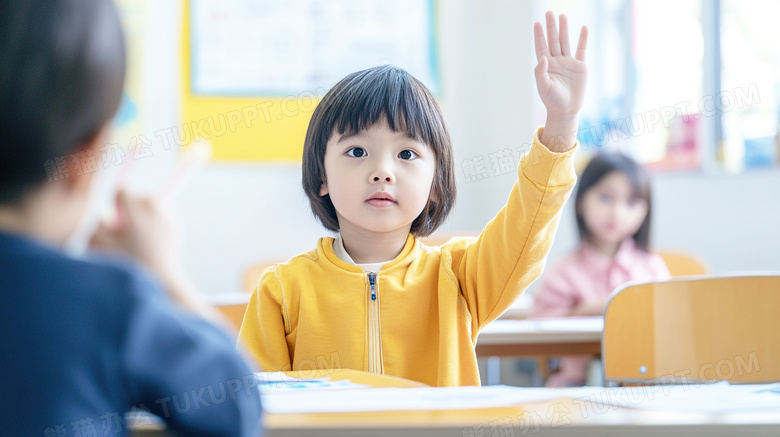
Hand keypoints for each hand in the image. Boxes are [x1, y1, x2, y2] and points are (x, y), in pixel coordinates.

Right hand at [90, 189, 180, 276]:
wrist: (160, 279)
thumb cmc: (129, 263)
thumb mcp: (104, 244)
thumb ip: (98, 223)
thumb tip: (103, 210)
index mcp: (138, 209)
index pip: (123, 189)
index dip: (115, 202)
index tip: (116, 219)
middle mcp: (157, 207)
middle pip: (137, 195)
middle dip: (129, 208)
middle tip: (126, 230)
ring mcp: (169, 214)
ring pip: (150, 203)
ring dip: (142, 214)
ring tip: (139, 236)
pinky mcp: (176, 223)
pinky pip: (160, 214)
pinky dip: (154, 221)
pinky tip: (150, 240)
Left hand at [534, 11, 587, 150]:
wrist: (566, 110)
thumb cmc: (552, 100)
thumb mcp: (544, 87)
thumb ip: (541, 72)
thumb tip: (543, 57)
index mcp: (546, 66)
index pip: (541, 47)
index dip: (539, 35)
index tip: (537, 23)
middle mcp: (556, 61)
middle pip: (553, 40)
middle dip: (551, 27)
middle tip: (549, 13)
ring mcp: (568, 63)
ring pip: (565, 42)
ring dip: (564, 29)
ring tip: (562, 16)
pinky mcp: (580, 67)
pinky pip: (581, 50)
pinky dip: (582, 39)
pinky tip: (583, 28)